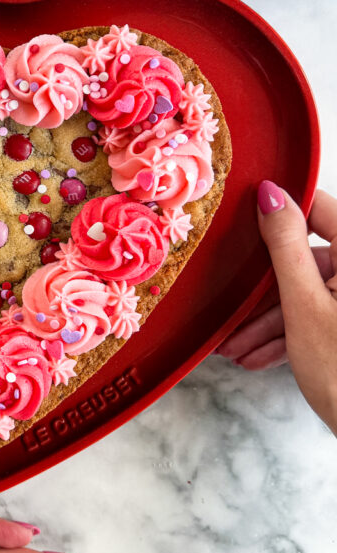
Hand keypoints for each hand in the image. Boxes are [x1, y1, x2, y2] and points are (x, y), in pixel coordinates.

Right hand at [216, 183, 336, 433]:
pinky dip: (294, 334)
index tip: (240, 220)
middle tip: (228, 307)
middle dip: (265, 289)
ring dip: (272, 319)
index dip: (277, 210)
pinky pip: (323, 317)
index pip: (318, 208)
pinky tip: (260, 358)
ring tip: (235, 347)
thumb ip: (285, 247)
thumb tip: (269, 194)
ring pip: (312, 293)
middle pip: (309, 259)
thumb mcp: (305, 306)